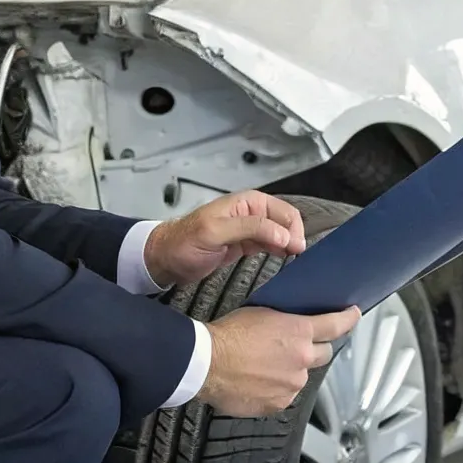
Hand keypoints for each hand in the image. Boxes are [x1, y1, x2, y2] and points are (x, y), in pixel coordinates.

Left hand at [144, 190, 306, 288]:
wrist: (166, 259)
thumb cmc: (184, 242)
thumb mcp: (215, 232)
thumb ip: (250, 229)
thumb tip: (283, 234)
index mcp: (247, 203)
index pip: (283, 212)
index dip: (293, 229)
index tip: (295, 249)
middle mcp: (252, 213)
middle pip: (286, 222)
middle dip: (294, 236)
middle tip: (296, 256)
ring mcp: (250, 229)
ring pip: (281, 233)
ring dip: (289, 244)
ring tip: (292, 260)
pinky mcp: (246, 245)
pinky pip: (271, 244)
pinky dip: (280, 251)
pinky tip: (282, 259)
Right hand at [198, 304, 360, 416]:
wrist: (207, 363)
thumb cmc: (228, 336)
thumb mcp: (262, 313)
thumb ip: (287, 321)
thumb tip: (294, 321)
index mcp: (299, 332)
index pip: (336, 324)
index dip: (348, 319)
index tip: (353, 316)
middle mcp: (301, 359)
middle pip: (324, 353)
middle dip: (315, 348)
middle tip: (297, 346)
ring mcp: (292, 383)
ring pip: (302, 376)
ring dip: (292, 371)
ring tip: (266, 366)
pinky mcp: (279, 403)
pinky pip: (286, 395)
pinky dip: (277, 389)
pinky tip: (260, 380)